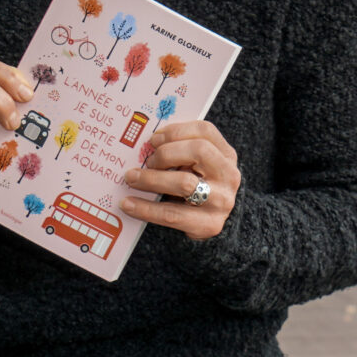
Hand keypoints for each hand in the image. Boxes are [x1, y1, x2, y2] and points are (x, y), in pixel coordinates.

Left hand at [120, 121, 239, 239]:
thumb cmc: (198, 186)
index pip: (205, 131)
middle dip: (166, 153)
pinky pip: (172, 214)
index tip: (153, 139)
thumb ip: (179, 151)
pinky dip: (145, 208)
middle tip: (147, 161)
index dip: (176, 131)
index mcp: (226, 154)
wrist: (211, 222)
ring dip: (151, 179)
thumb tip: (145, 145)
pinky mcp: (209, 224)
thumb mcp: (196, 165)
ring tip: (131, 178)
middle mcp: (228, 175)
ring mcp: (222, 200)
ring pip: (185, 183)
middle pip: (199, 150)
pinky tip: (128, 204)